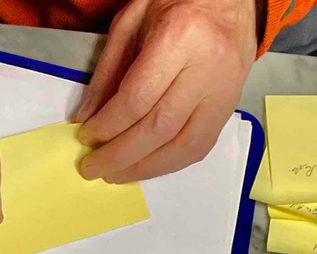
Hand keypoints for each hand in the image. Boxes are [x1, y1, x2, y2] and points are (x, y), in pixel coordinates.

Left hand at [73, 0, 255, 182]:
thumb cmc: (178, 1)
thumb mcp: (132, 20)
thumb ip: (109, 70)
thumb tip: (87, 117)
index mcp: (181, 36)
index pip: (138, 98)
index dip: (108, 125)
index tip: (86, 136)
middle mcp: (208, 67)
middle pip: (159, 128)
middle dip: (121, 154)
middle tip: (93, 167)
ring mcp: (224, 90)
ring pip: (183, 145)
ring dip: (145, 168)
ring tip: (115, 174)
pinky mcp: (230, 106)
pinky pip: (200, 146)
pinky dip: (169, 163)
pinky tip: (145, 167)